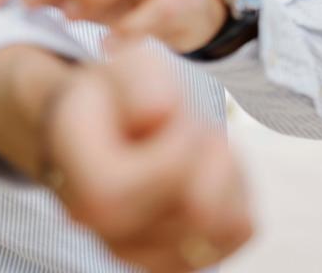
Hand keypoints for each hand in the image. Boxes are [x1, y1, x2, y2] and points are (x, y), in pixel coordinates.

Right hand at [42, 44, 254, 271]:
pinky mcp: (174, 260)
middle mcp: (108, 233)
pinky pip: (237, 231)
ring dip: (225, 173)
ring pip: (224, 222)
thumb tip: (159, 113)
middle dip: (208, 152)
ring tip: (194, 147)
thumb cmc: (108, 98)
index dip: (183, 137)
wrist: (85, 131)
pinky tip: (205, 170)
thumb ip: (139, 80)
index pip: (167, 176)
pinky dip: (235, 193)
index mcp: (87, 186)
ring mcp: (141, 255)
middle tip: (185, 125)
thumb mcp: (120, 67)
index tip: (164, 114)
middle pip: (200, 207)